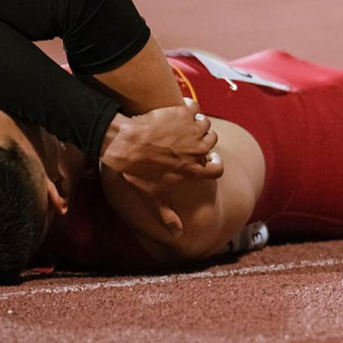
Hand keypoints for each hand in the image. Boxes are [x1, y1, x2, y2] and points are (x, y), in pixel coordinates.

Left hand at [100, 98, 222, 235]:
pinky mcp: (182, 113)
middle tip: (190, 140)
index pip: (217, 169)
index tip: (210, 158)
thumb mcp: (154, 196)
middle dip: (203, 141)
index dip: (215, 163)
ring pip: (204, 124)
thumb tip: (177, 235)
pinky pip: (194, 107)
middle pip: (211, 142)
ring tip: (185, 125)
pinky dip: (190, 108)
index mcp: (193, 170)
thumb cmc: (138, 172)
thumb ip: (168, 215)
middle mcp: (198, 149)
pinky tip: (181, 109)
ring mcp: (192, 130)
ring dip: (197, 124)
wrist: (126, 145)